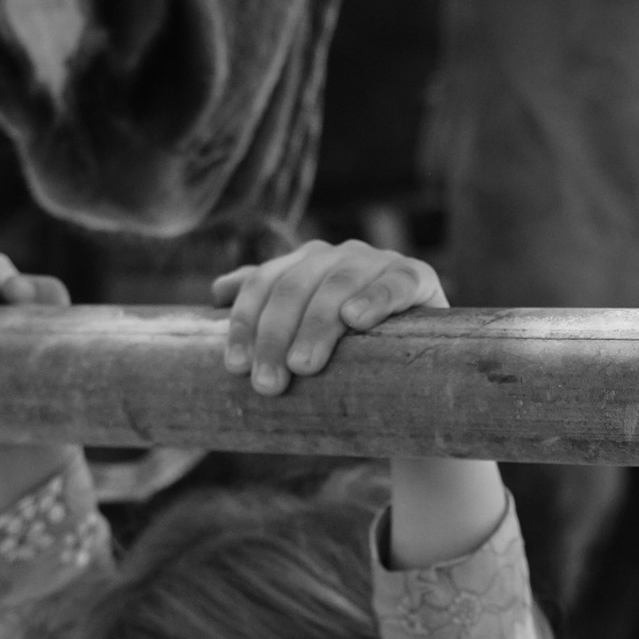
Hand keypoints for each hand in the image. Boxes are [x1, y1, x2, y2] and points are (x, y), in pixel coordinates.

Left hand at [212, 237, 447, 397]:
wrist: (420, 354)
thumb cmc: (354, 346)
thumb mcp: (308, 326)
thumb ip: (269, 303)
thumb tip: (218, 291)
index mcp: (306, 263)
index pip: (263, 284)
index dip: (245, 323)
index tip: (236, 367)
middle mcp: (338, 255)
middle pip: (294, 286)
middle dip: (275, 336)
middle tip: (268, 384)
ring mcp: (378, 261)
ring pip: (337, 284)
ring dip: (316, 325)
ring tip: (303, 365)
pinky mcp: (417, 276)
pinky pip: (394, 281)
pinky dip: (374, 297)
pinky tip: (355, 318)